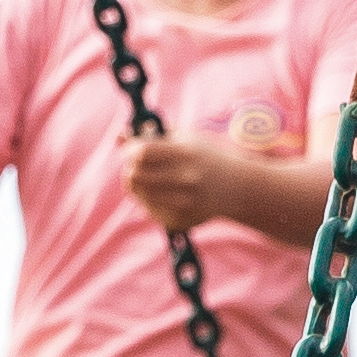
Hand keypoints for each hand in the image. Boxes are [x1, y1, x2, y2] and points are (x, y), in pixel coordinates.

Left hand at [117, 130, 253, 233]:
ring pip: (138, 195)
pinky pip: (149, 211)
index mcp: (186, 154)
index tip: (132, 150)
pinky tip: (163, 195)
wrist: (237, 188)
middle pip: (134, 176)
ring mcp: (183, 204)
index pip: (141, 152)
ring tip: (149, 179)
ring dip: (137, 186)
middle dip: (130, 169)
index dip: (130, 150)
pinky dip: (149, 202)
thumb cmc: (206, 157)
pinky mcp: (180, 221)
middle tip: (137, 167)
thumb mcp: (184, 138)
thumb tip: (119, 135)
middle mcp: (186, 180)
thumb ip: (152, 136)